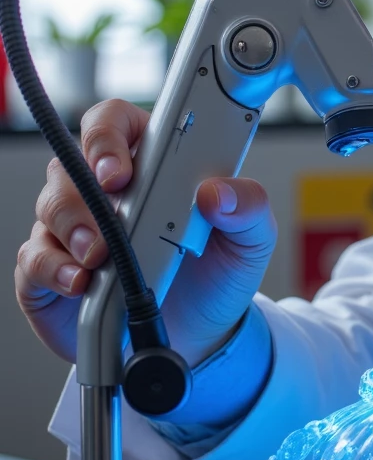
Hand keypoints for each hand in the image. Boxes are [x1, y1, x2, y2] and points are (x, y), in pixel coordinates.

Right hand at [15, 98, 277, 365]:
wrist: (201, 335)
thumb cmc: (217, 274)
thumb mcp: (250, 240)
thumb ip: (249, 208)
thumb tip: (219, 192)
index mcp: (150, 165)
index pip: (113, 123)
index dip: (106, 138)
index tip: (119, 172)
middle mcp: (103, 191)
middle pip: (71, 165)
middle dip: (84, 194)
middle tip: (110, 224)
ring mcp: (73, 229)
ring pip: (49, 208)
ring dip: (71, 230)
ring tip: (98, 257)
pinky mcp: (52, 271)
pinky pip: (34, 259)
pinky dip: (53, 269)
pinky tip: (80, 282)